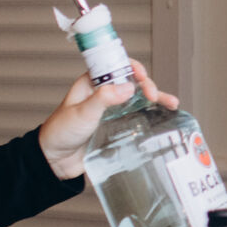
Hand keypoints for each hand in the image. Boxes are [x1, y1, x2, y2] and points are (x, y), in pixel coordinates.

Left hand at [37, 61, 177, 179]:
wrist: (55, 160)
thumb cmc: (61, 133)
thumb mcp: (82, 113)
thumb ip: (103, 98)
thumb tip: (129, 86)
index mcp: (92, 83)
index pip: (116, 65)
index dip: (133, 67)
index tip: (142, 76)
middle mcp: (104, 94)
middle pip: (133, 81)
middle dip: (147, 85)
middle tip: (153, 96)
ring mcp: (112, 110)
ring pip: (139, 98)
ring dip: (156, 98)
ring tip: (171, 103)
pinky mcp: (117, 126)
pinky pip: (138, 116)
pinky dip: (152, 115)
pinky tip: (164, 116)